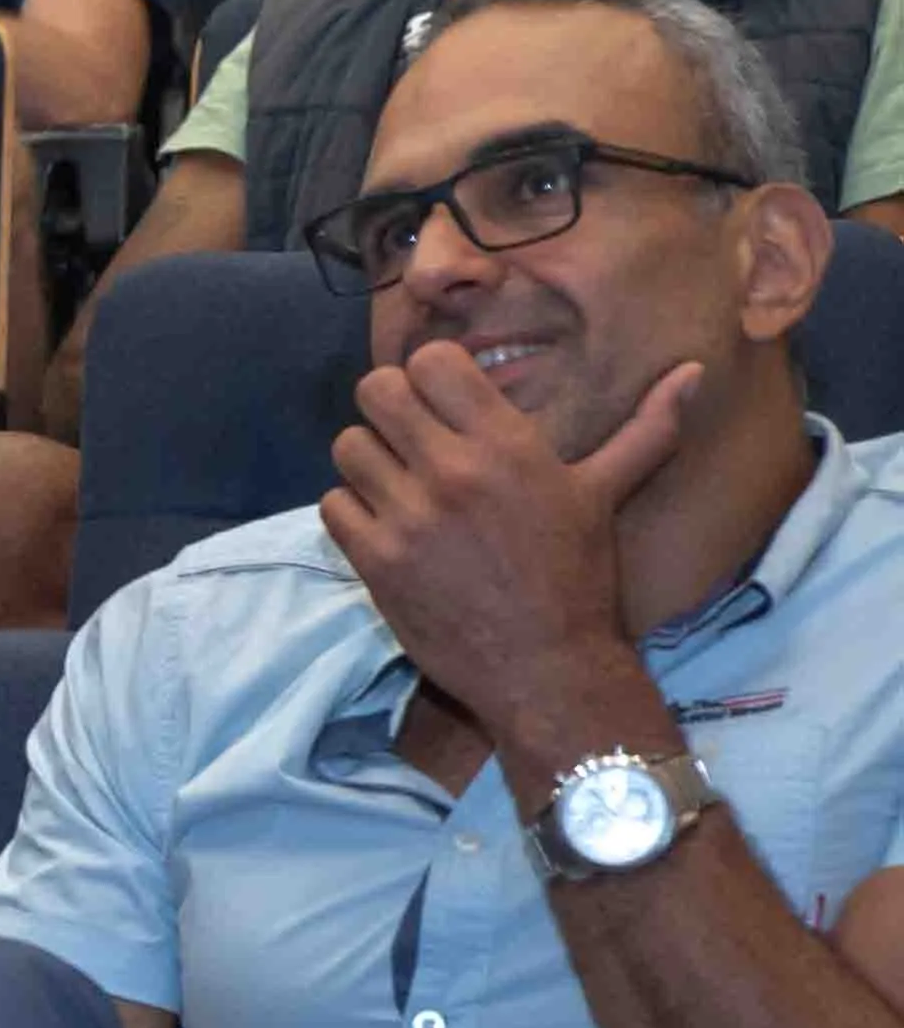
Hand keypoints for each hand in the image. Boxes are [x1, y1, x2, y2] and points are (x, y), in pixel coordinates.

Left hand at [320, 342, 694, 757]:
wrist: (547, 666)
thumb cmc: (578, 576)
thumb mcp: (606, 494)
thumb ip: (646, 428)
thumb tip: (695, 372)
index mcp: (507, 445)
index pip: (431, 362)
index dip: (429, 375)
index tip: (442, 401)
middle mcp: (453, 471)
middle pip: (376, 392)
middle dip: (388, 407)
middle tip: (408, 435)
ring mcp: (409, 517)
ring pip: (347, 446)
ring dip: (368, 460)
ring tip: (396, 482)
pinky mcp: (377, 561)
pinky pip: (332, 505)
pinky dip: (351, 510)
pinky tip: (384, 524)